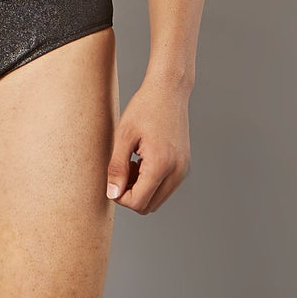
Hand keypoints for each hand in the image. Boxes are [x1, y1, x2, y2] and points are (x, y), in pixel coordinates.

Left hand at [106, 79, 190, 214]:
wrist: (169, 91)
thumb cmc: (145, 108)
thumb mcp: (123, 136)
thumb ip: (116, 168)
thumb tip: (112, 194)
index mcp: (161, 164)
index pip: (138, 202)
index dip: (120, 197)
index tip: (112, 179)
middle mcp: (177, 171)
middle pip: (149, 206)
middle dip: (130, 195)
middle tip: (121, 170)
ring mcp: (183, 170)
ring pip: (157, 199)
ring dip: (140, 189)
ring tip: (131, 163)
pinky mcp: (184, 166)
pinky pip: (164, 187)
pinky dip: (150, 182)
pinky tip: (141, 161)